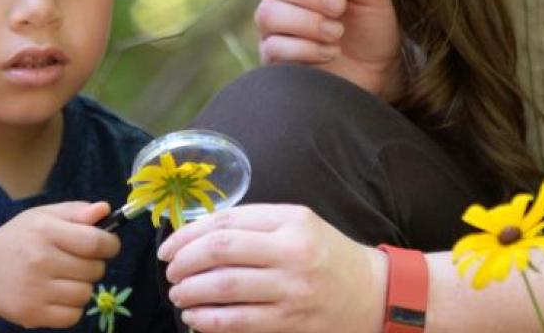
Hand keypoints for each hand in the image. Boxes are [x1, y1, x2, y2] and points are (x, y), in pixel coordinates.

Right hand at [0, 201, 119, 328]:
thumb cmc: (17, 240)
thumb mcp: (41, 217)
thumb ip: (75, 211)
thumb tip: (105, 209)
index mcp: (44, 230)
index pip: (96, 241)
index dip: (110, 244)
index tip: (106, 246)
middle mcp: (39, 259)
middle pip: (95, 270)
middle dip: (92, 266)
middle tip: (73, 262)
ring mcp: (35, 289)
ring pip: (86, 294)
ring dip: (81, 287)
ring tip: (62, 279)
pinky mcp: (32, 313)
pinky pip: (73, 316)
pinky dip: (70, 308)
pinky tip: (55, 296)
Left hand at [158, 204, 387, 332]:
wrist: (374, 293)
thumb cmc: (328, 255)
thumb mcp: (300, 224)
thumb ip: (255, 224)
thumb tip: (198, 236)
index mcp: (292, 221)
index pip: (227, 221)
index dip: (189, 234)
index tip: (169, 247)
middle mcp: (292, 252)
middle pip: (220, 251)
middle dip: (184, 262)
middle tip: (171, 272)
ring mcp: (292, 289)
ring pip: (225, 287)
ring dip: (191, 292)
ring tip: (179, 294)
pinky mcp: (291, 322)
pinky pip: (238, 322)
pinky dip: (209, 320)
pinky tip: (196, 318)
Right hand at [254, 0, 402, 96]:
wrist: (379, 71)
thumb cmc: (371, 26)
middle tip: (339, 7)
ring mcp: (274, 29)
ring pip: (268, 14)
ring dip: (308, 22)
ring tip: (337, 32)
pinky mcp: (274, 60)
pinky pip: (274, 47)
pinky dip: (307, 49)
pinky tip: (331, 52)